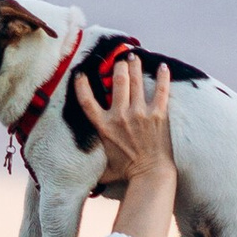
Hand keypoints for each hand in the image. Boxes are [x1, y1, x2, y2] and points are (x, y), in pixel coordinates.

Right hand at [74, 51, 176, 236]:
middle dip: (118, 65)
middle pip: (117, 81)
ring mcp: (140, 113)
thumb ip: (89, 167)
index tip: (80, 74)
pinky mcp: (158, 114)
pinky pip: (161, 90)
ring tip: (134, 55)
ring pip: (136, 80)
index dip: (82, 85)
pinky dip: (162, 76)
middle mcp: (120, 116)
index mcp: (104, 126)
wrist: (151, 175)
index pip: (87, 100)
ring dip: (135, 65)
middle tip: (119, 58)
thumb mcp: (102, 167)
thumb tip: (73, 181)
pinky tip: (163, 66)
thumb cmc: (126, 173)